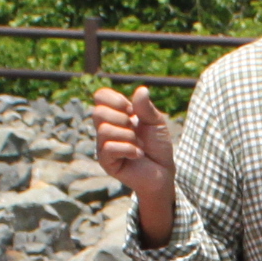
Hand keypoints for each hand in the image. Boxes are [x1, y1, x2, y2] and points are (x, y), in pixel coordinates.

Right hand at [91, 86, 174, 242]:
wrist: (163, 171)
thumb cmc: (158, 146)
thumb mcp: (156, 122)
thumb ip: (146, 107)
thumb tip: (141, 89)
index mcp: (115, 115)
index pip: (101, 96)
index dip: (116, 100)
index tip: (132, 111)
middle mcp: (105, 129)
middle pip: (98, 112)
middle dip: (122, 119)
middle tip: (135, 131)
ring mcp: (103, 146)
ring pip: (104, 130)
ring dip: (128, 137)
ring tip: (138, 145)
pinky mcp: (106, 162)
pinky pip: (109, 147)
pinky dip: (128, 149)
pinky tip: (137, 154)